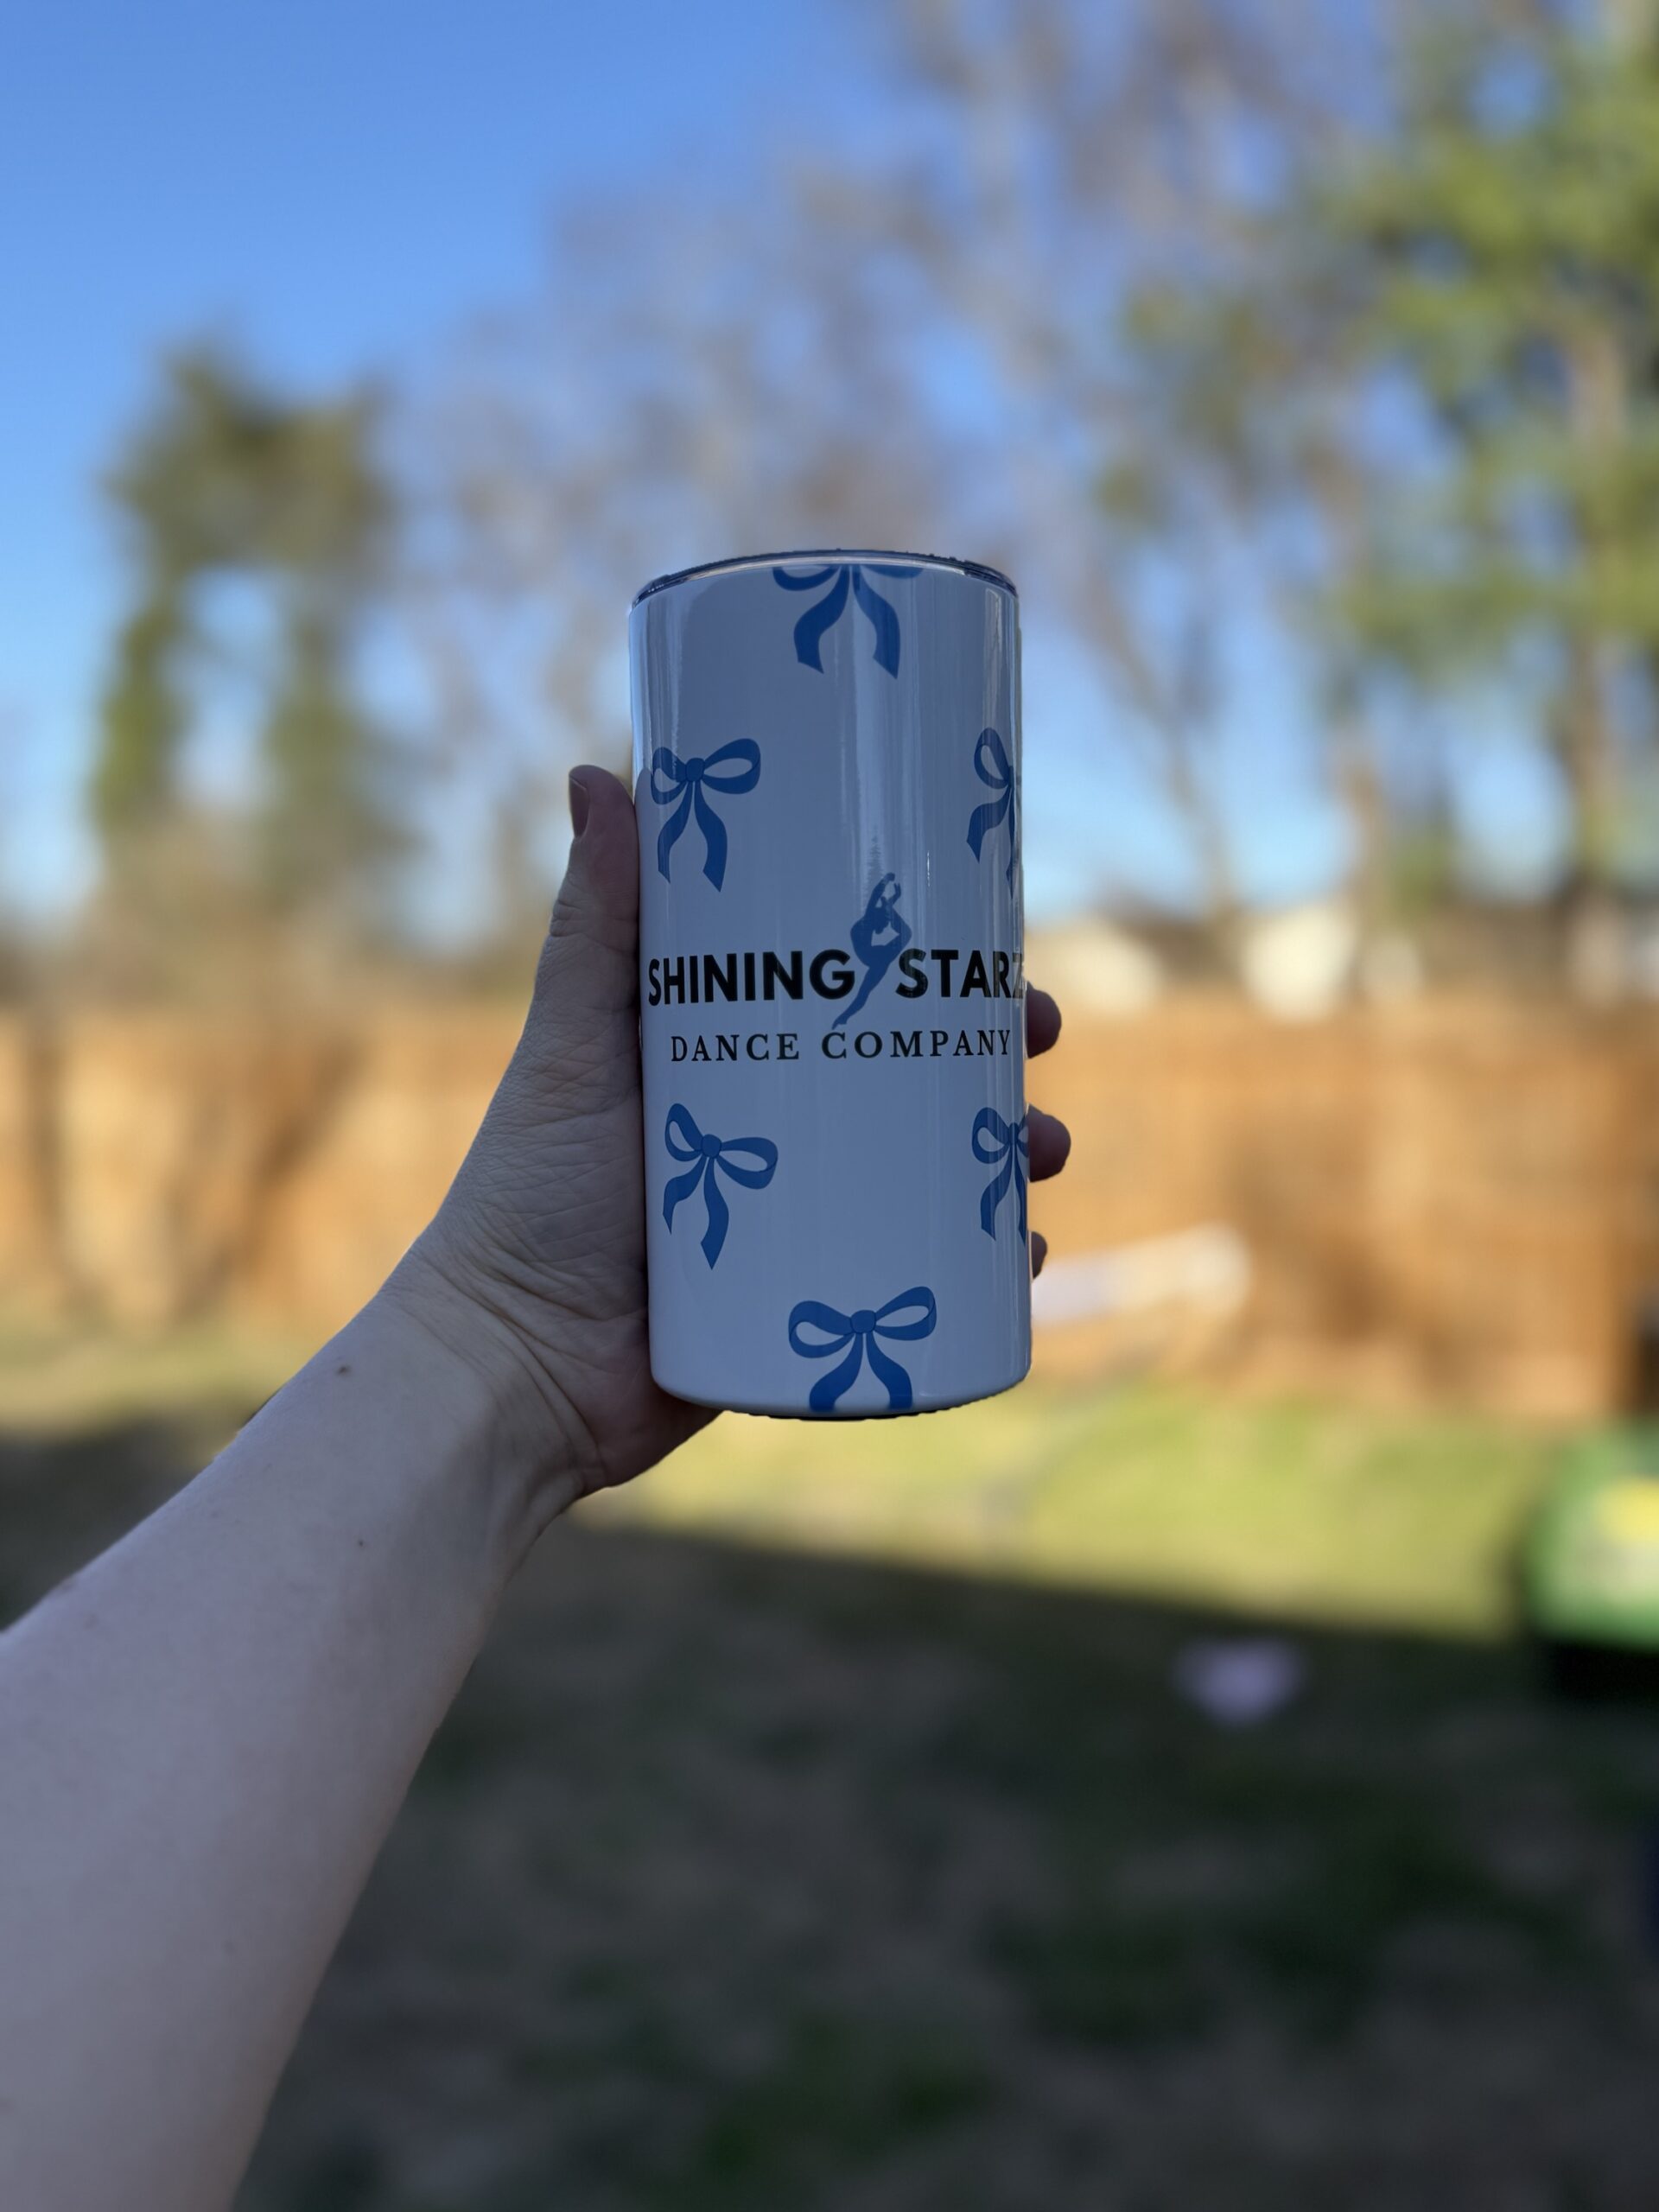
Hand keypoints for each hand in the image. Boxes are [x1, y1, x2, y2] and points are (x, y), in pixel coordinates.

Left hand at [390, 766, 1070, 1517]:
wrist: (517, 1371)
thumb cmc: (528, 1198)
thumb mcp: (575, 1048)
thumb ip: (594, 924)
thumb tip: (595, 766)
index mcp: (736, 1059)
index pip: (856, 994)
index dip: (938, 970)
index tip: (999, 943)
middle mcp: (779, 1133)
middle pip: (916, 1080)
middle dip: (995, 1063)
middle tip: (1035, 1048)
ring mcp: (804, 1223)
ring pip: (937, 1178)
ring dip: (1009, 1158)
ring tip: (1042, 1155)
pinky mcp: (813, 1308)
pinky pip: (921, 1282)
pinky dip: (986, 1269)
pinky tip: (1029, 1255)